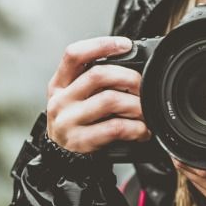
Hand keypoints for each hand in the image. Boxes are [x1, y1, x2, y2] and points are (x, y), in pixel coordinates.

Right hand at [46, 36, 150, 153]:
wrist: (63, 161)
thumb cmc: (77, 124)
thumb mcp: (75, 99)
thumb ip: (93, 82)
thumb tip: (132, 65)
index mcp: (59, 84)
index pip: (74, 54)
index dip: (100, 45)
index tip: (125, 45)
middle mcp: (60, 100)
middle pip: (98, 75)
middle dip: (129, 77)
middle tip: (142, 86)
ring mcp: (68, 121)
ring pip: (110, 100)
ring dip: (136, 105)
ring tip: (145, 111)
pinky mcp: (80, 141)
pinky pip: (115, 128)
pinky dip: (135, 128)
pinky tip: (142, 130)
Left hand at [172, 110, 205, 205]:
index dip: (191, 150)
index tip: (183, 136)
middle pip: (198, 171)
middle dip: (185, 154)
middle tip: (178, 141)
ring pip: (197, 182)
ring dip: (187, 166)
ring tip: (183, 151)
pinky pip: (203, 192)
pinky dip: (195, 178)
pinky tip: (194, 166)